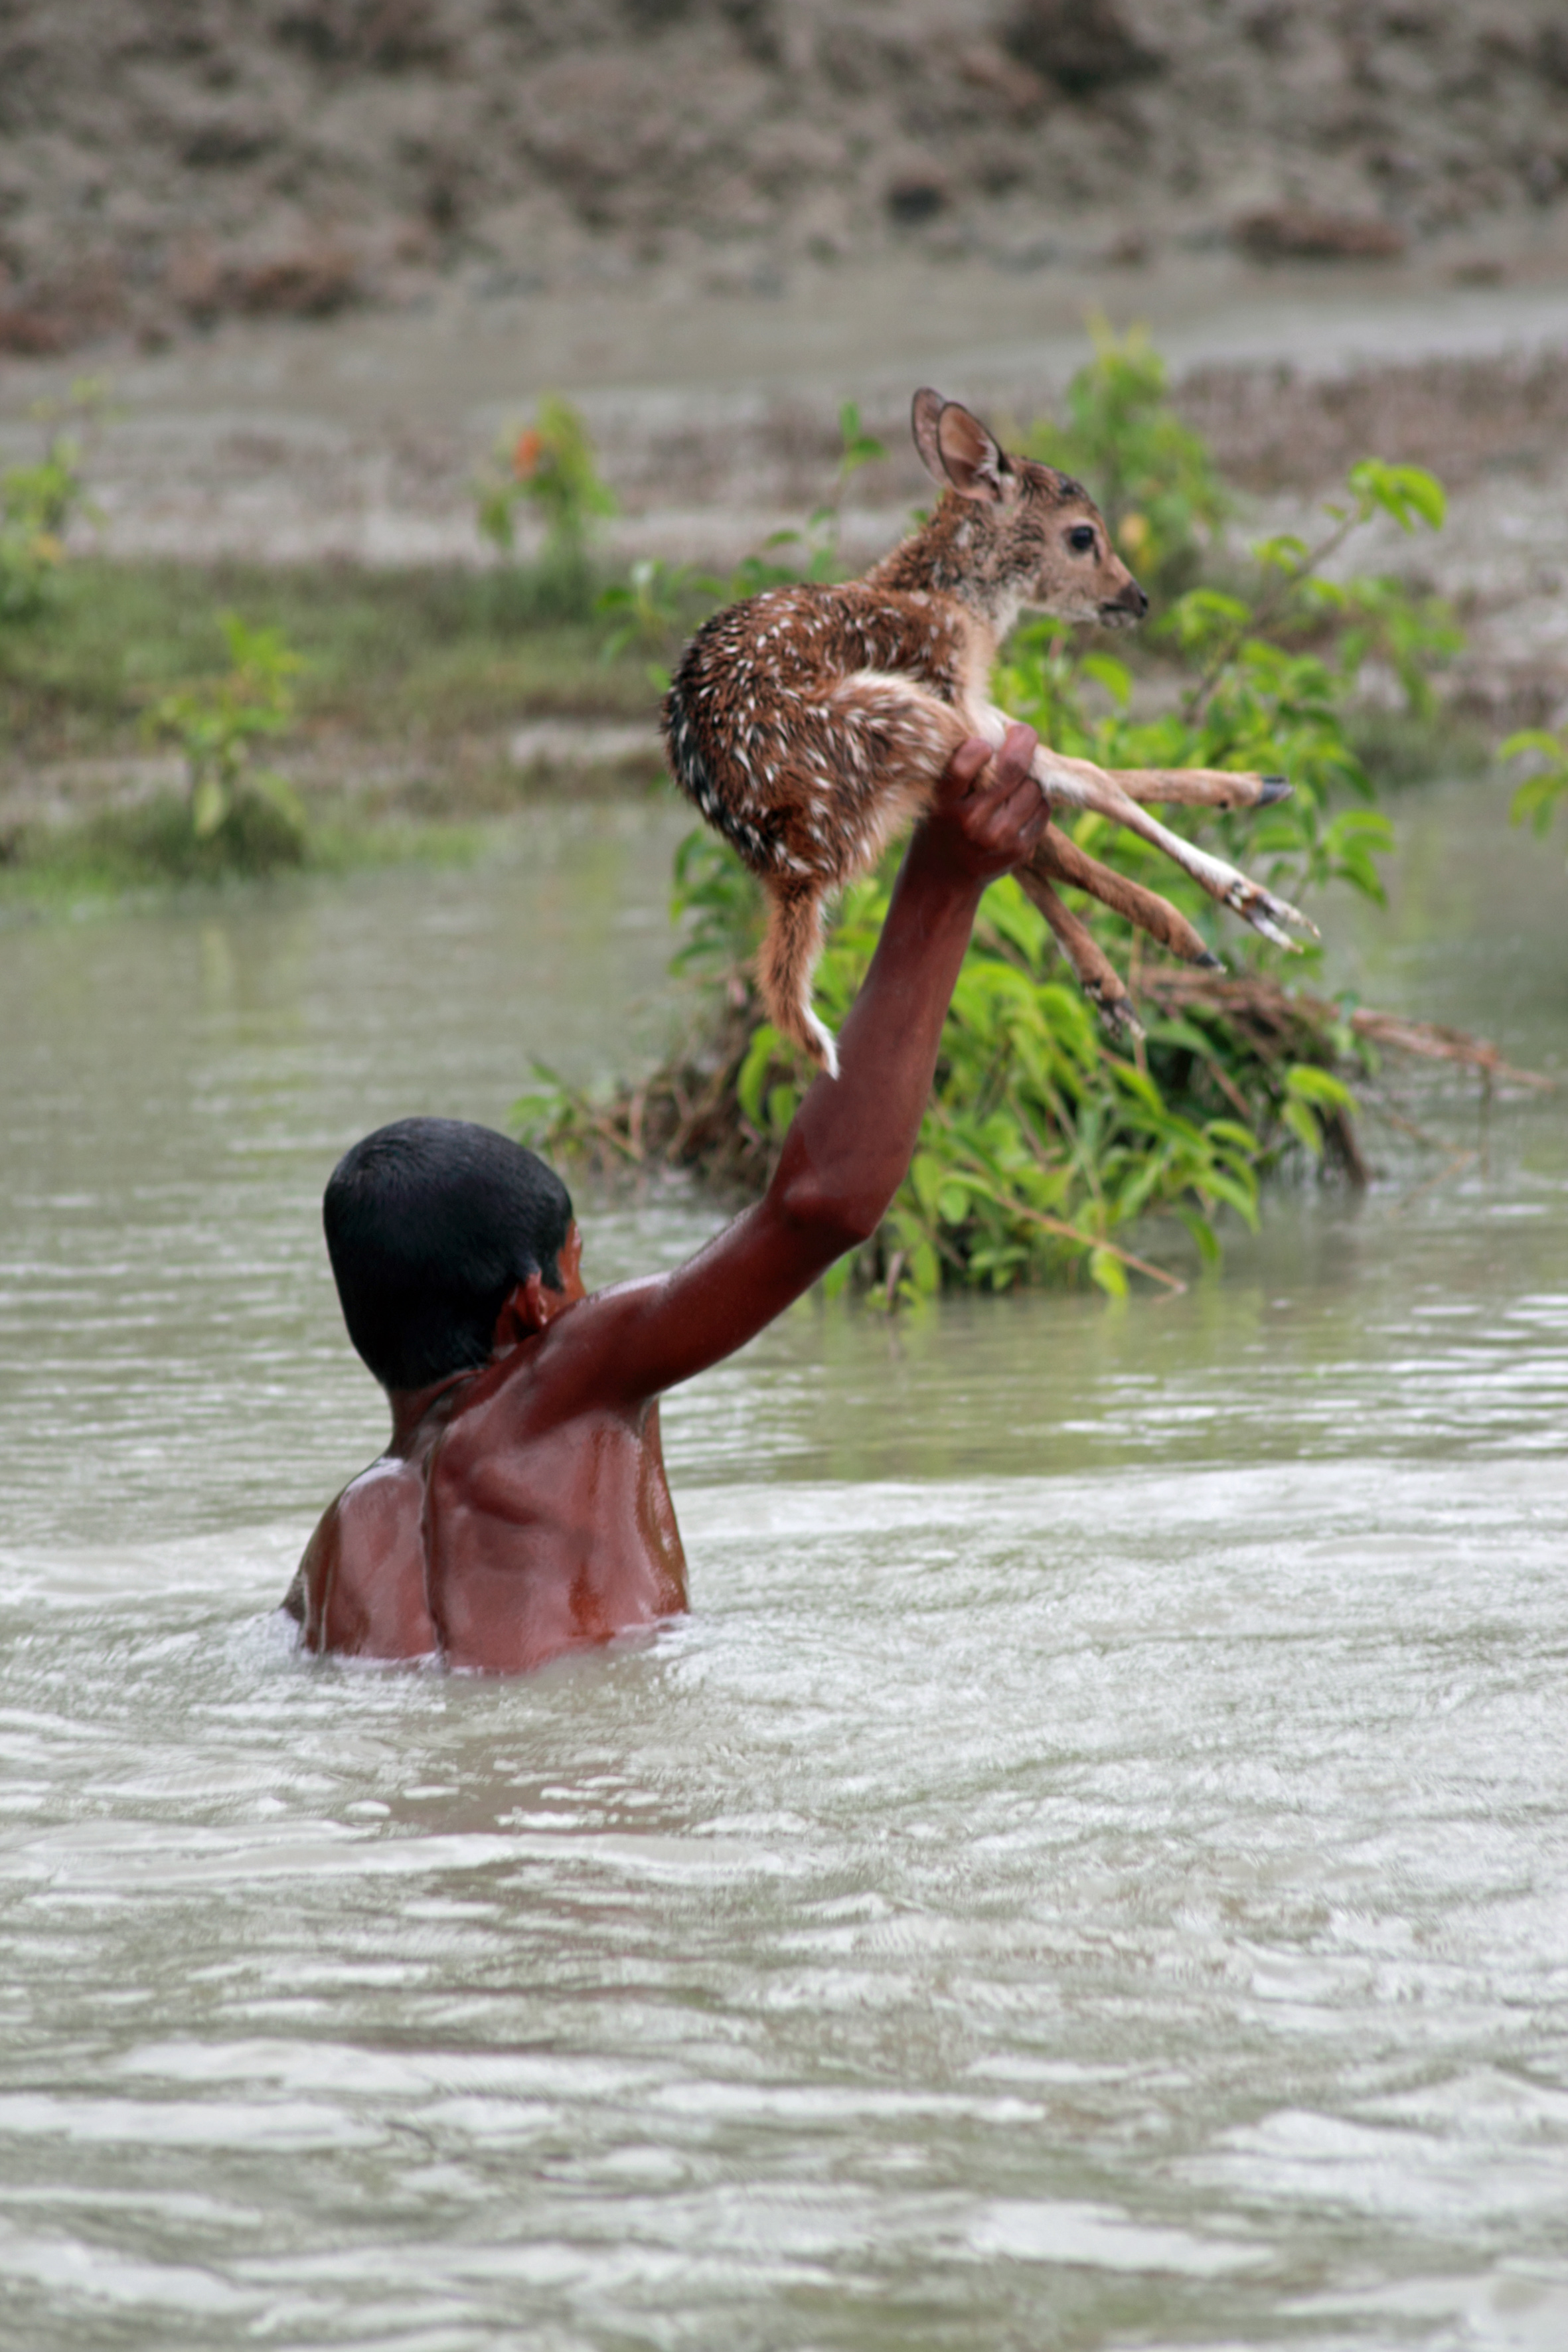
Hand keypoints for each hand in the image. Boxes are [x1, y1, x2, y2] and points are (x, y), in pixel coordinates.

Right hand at [918, 724, 1046, 886]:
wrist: (942, 880)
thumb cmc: (940, 824)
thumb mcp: (935, 797)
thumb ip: (959, 769)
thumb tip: (1001, 729)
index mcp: (944, 803)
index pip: (964, 763)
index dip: (979, 746)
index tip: (982, 744)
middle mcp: (970, 821)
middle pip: (1013, 768)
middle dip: (1023, 741)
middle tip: (1020, 733)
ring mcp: (998, 838)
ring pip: (1034, 787)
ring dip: (1029, 776)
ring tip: (1014, 780)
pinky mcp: (1019, 850)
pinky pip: (1043, 809)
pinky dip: (1037, 798)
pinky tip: (1020, 803)